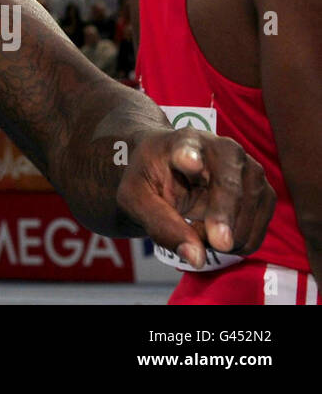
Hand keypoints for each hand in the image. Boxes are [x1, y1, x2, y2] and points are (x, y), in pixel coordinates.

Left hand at [117, 130, 274, 266]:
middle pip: (229, 181)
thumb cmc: (150, 180)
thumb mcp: (136, 200)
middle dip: (225, 213)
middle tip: (219, 243)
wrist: (169, 168)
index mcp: (182, 141)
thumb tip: (196, 258)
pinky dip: (240, 241)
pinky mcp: (263, 192)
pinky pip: (260, 226)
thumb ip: (161, 225)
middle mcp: (222, 149)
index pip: (186, 146)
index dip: (188, 154)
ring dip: (229, 234)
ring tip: (197, 232)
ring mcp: (249, 169)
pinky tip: (216, 236)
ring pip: (251, 207)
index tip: (188, 161)